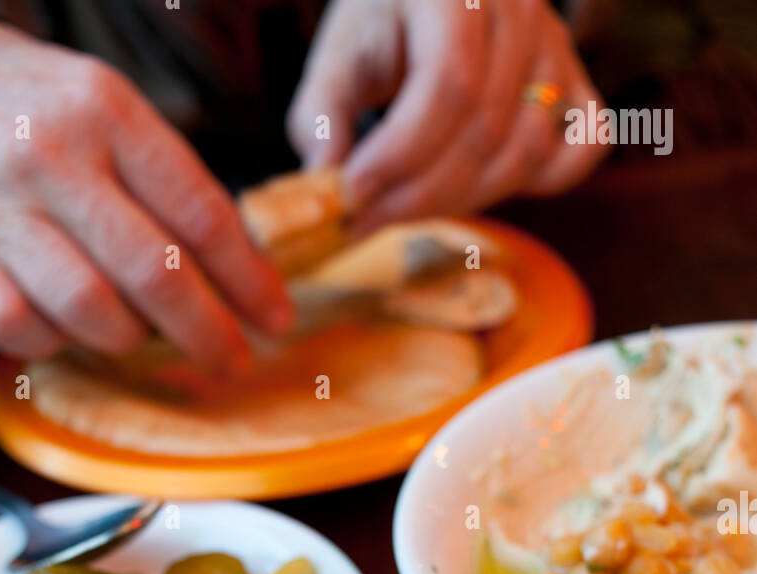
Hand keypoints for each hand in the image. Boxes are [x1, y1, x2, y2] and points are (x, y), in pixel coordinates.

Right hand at [0, 21, 292, 363]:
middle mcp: (51, 158)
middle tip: (233, 359)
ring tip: (141, 332)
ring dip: (131, 337)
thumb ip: (168, 182)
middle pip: (156, 275)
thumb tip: (240, 269)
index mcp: (106, 112)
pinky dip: (55, 341)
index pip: (200, 214)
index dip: (247, 279)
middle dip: (207, 332)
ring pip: (92, 312)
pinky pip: (23, 330)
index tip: (274, 318)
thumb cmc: (36, 111)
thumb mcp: (109, 112)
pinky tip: (67, 326)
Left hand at [287, 0, 605, 229]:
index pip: (447, 86)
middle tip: (366, 221)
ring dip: (464, 200)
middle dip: (420, 193)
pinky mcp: (575, 80)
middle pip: (485, 130)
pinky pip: (584, 147)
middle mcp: (520, 7)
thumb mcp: (338, 57)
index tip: (354, 198)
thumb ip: (321, 118)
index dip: (400, 155)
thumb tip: (326, 189)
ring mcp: (556, 45)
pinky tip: (483, 187)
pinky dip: (542, 182)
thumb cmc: (381, 25)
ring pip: (526, 150)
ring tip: (405, 208)